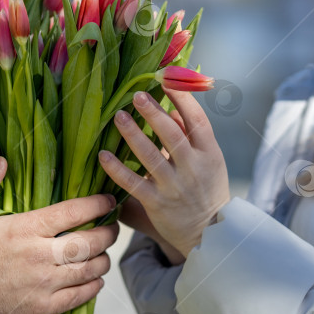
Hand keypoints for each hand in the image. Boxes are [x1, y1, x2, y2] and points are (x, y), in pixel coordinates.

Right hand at [0, 157, 118, 313]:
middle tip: (113, 226)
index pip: (74, 212)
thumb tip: (1, 161)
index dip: (98, 204)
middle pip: (91, 241)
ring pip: (90, 269)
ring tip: (104, 252)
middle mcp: (41, 255)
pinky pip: (80, 296)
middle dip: (109, 232)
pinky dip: (93, 287)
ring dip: (103, 259)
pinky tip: (95, 281)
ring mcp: (44, 283)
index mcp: (24, 228)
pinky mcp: (42, 308)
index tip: (108, 200)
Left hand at [99, 88, 229, 258]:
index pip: (198, 121)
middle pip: (173, 135)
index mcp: (209, 153)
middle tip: (136, 95)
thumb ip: (191, 136)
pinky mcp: (157, 204)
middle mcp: (193, 168)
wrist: (210, 233)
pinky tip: (104, 155)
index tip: (166, 79)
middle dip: (154, 113)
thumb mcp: (210, 161)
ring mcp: (175, 187)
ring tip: (118, 117)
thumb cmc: (206, 189)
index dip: (183, 99)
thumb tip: (171, 108)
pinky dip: (118, 169)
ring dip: (133, 135)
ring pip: (152, 156)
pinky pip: (134, 183)